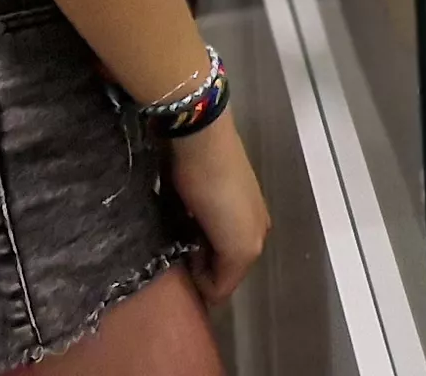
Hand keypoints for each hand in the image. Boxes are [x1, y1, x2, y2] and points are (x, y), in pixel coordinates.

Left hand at [170, 124, 266, 301]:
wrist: (199, 135)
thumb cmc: (213, 189)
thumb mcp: (236, 243)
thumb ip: (227, 275)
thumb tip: (209, 291)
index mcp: (255, 239)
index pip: (225, 283)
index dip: (203, 283)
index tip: (184, 269)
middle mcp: (246, 224)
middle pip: (216, 264)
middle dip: (196, 263)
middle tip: (175, 252)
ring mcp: (225, 203)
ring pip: (202, 243)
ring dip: (186, 244)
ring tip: (170, 233)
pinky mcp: (203, 188)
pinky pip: (189, 221)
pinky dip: (180, 225)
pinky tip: (172, 215)